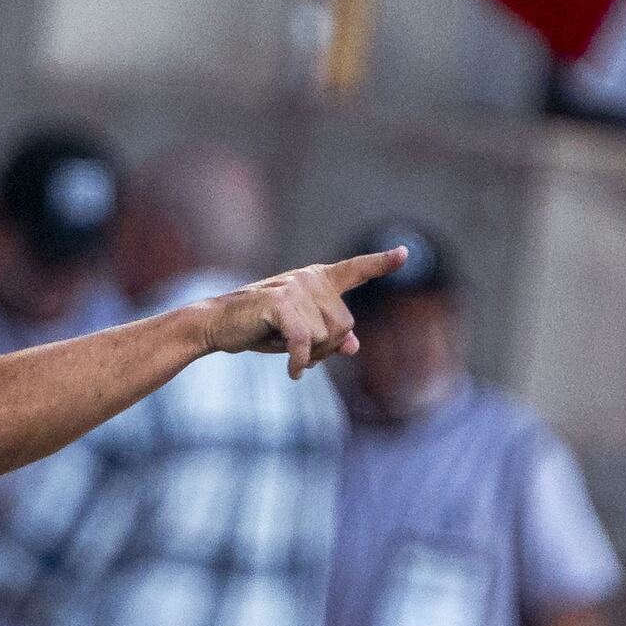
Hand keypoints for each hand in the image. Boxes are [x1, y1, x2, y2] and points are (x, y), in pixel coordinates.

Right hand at [199, 245, 402, 379]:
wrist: (220, 325)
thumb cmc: (261, 329)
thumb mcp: (300, 334)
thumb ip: (328, 336)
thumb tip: (354, 346)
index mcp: (317, 280)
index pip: (355, 270)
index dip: (381, 263)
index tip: (405, 253)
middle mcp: (310, 278)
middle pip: (345, 325)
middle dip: (327, 348)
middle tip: (300, 352)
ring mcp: (296, 288)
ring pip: (326, 336)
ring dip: (311, 355)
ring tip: (287, 352)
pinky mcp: (281, 304)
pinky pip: (305, 342)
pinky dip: (300, 362)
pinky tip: (292, 372)